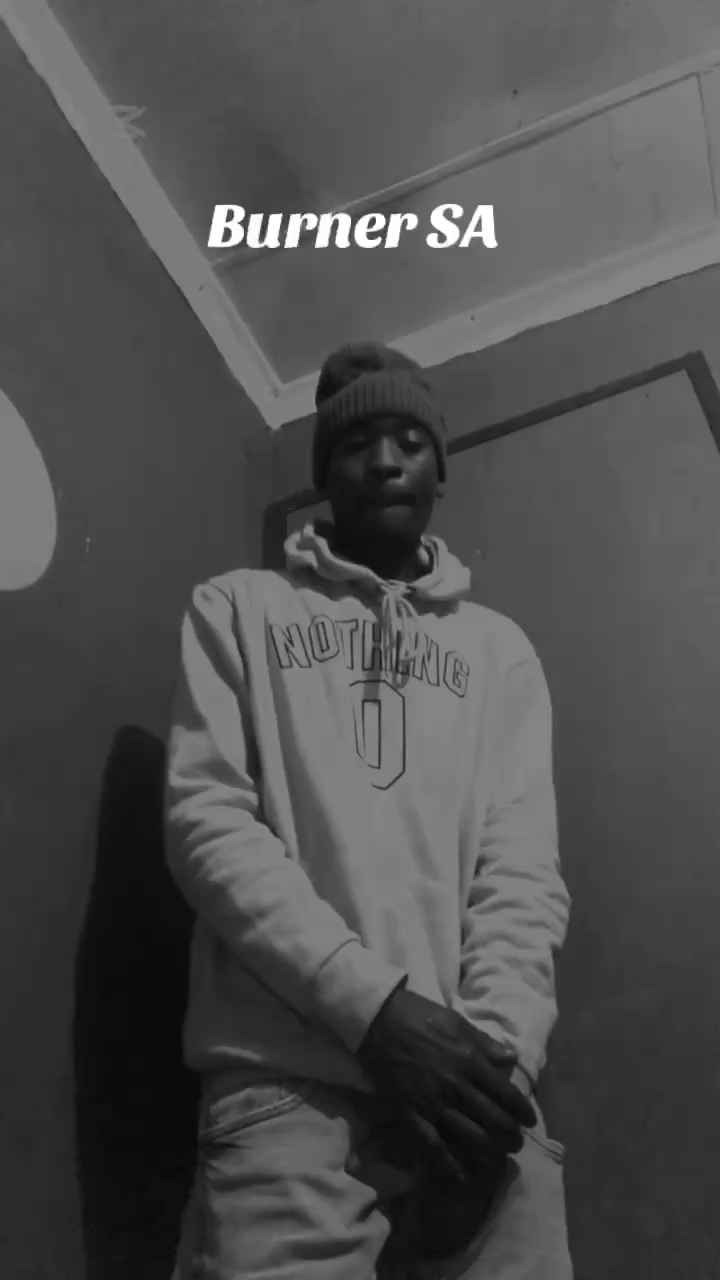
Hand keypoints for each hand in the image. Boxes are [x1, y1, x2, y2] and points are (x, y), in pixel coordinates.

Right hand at [356, 986, 534, 1181]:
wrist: (378, 1019)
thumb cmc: (419, 1016)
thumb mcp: (456, 1021)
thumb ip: (485, 1043)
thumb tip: (511, 1059)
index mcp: (469, 1061)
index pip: (505, 1094)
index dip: (522, 1111)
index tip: (530, 1120)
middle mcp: (455, 1086)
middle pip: (492, 1120)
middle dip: (510, 1136)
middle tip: (517, 1143)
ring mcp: (432, 1102)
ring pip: (469, 1136)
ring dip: (488, 1151)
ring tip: (497, 1157)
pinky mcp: (410, 1114)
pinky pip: (433, 1146)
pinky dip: (449, 1164)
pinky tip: (460, 1176)